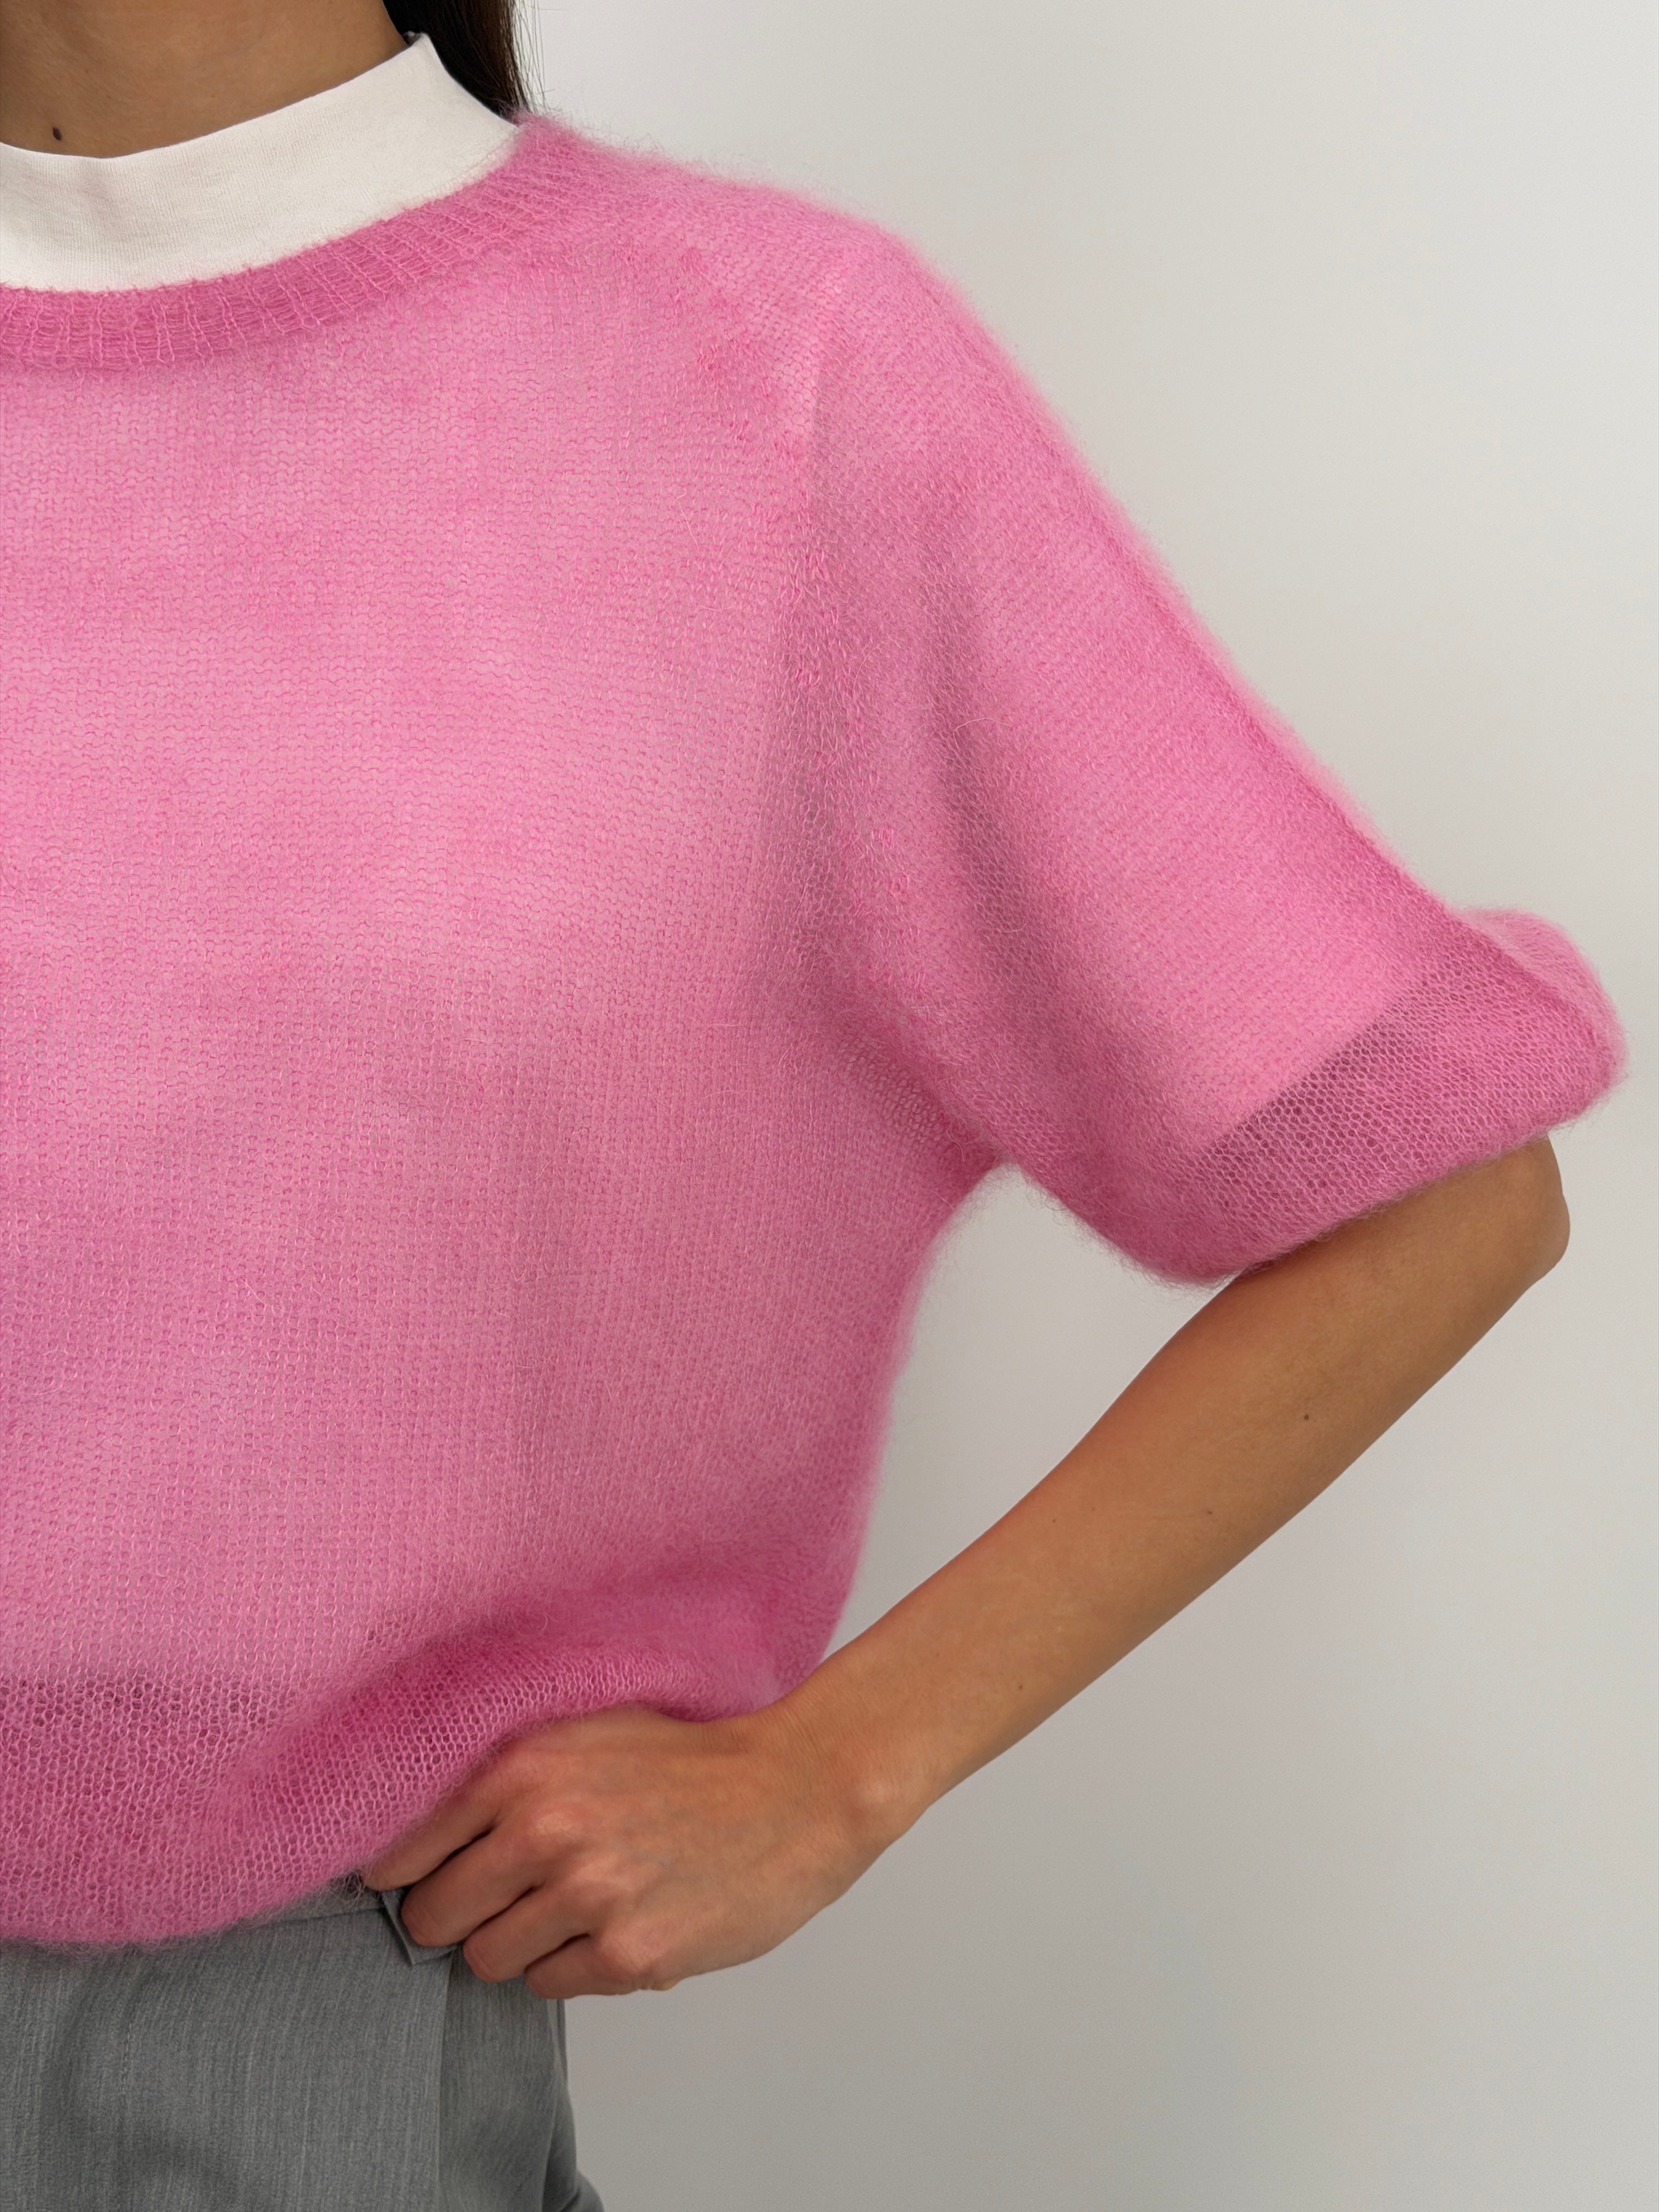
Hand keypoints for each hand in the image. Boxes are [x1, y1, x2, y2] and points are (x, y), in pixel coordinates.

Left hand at [358, 1701, 891, 1997]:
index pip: (405, 1851)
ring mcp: (589, 1898)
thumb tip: (416, 1836)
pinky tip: (618, 1921)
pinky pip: (550, 1984)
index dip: (408, 1872)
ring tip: (576, 1904)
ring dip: (520, 1942)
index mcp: (525, 1768)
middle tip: (505, 1897)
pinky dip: (573, 1964)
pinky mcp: (629, 1957)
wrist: (795, 1791)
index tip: (419, 1879)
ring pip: (487, 1960)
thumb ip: (505, 1777)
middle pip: (434, 1916)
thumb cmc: (690, 1761)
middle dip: (459, 1914)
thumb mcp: (585, 1733)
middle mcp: (546, 1831)